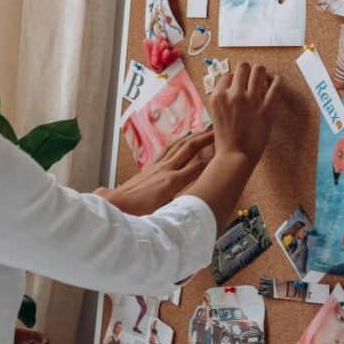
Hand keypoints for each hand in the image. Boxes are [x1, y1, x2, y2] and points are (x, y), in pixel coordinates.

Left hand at [96, 129, 214, 215]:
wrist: (117, 204)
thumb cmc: (139, 212)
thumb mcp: (164, 213)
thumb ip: (182, 209)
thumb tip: (198, 211)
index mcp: (172, 182)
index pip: (198, 166)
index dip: (213, 159)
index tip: (226, 152)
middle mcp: (167, 169)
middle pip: (189, 149)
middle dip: (205, 138)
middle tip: (218, 130)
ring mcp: (158, 166)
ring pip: (178, 146)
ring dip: (193, 136)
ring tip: (204, 129)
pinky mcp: (151, 166)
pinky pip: (168, 150)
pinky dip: (178, 142)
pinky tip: (182, 140)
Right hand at [208, 62, 280, 164]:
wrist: (235, 156)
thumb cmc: (225, 140)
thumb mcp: (215, 115)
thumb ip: (222, 100)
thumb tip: (231, 88)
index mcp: (218, 96)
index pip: (227, 75)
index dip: (234, 78)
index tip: (238, 83)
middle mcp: (233, 94)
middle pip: (242, 67)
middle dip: (247, 70)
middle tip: (251, 77)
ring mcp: (251, 100)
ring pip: (258, 70)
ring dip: (261, 72)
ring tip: (263, 77)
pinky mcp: (267, 108)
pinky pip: (276, 86)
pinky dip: (277, 81)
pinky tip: (277, 80)